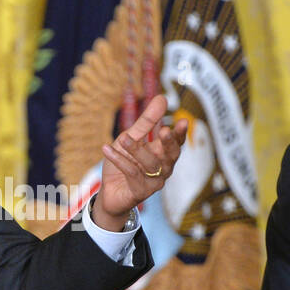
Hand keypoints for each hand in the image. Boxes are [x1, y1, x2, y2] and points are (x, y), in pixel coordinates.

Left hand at [92, 94, 187, 229]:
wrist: (109, 191)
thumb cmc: (123, 163)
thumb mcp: (131, 138)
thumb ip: (146, 122)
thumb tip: (162, 98)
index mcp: (163, 154)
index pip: (177, 143)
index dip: (180, 134)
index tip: (183, 121)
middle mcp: (163, 169)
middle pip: (171, 156)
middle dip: (169, 143)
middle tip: (165, 130)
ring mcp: (154, 182)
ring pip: (151, 164)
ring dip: (136, 150)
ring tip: (123, 138)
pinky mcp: (141, 192)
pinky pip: (132, 173)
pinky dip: (119, 160)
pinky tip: (106, 149)